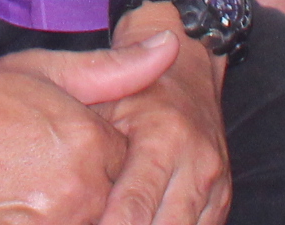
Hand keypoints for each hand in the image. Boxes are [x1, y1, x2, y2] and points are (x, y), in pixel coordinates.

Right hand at [0, 31, 176, 224]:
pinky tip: (18, 203)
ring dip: (74, 207)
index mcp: (89, 145)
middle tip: (45, 167)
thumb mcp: (43, 70)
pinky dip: (46, 217)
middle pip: (116, 202)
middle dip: (96, 187)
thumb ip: (114, 69)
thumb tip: (171, 48)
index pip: (131, 163)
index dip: (109, 154)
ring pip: (90, 220)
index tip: (79, 146)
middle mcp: (77, 193)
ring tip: (30, 184)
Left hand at [95, 23, 235, 224]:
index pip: (134, 206)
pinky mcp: (221, 198)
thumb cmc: (135, 90)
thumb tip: (63, 188)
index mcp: (163, 138)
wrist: (188, 74)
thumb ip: (89, 141)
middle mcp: (197, 163)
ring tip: (110, 223)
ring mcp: (215, 184)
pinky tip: (144, 222)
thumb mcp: (103, 99)